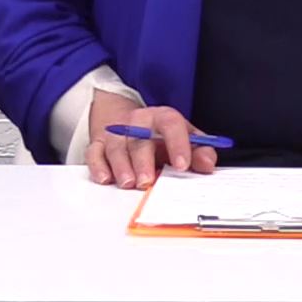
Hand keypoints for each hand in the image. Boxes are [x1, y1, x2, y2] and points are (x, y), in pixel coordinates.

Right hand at [85, 89, 217, 188]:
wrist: (130, 124)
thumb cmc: (160, 136)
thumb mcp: (184, 138)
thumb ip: (200, 151)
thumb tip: (208, 164)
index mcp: (161, 118)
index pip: (170, 124)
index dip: (178, 144)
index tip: (182, 165)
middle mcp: (137, 123)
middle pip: (139, 138)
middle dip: (143, 161)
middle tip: (148, 181)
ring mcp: (115, 134)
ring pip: (116, 147)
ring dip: (121, 166)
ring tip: (128, 184)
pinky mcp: (98, 145)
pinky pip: (94, 154)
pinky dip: (98, 167)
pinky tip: (105, 179)